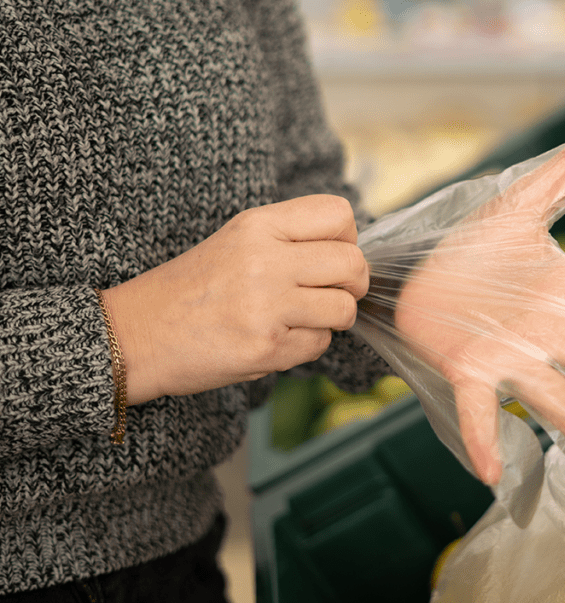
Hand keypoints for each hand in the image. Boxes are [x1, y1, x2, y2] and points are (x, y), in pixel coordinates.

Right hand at [103, 195, 367, 404]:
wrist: (135, 335)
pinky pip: (320, 345)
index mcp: (258, 226)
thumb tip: (353, 249)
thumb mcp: (237, 241)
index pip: (339, 215)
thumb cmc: (193, 289)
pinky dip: (307, 346)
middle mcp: (264, 261)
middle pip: (352, 263)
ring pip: (344, 308)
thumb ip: (291, 238)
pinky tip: (277, 339)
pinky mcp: (266, 348)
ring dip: (333, 319)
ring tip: (303, 318)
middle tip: (333, 293)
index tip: (334, 255)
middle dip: (353, 283)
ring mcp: (266, 307)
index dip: (349, 238)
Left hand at [390, 123, 564, 484]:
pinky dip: (485, 439)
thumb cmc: (472, 249)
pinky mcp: (467, 369)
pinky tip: (494, 472)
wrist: (412, 273)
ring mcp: (508, 355)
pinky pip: (479, 408)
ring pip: (556, 394)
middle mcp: (546, 330)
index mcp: (564, 288)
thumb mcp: (521, 204)